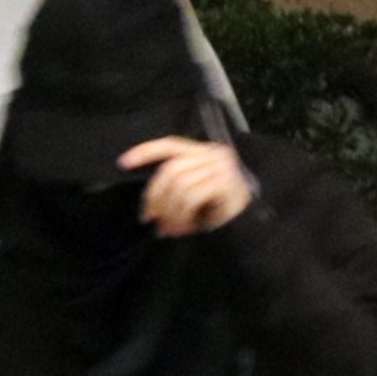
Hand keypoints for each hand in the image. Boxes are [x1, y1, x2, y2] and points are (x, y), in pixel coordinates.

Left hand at [120, 135, 255, 236]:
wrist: (253, 230)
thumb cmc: (223, 214)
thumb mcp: (195, 195)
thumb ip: (175, 189)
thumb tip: (150, 207)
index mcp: (205, 152)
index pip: (171, 144)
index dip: (145, 151)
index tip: (123, 163)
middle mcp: (215, 154)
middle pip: (170, 170)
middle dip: (155, 197)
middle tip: (151, 219)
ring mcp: (222, 168)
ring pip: (178, 186)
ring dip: (169, 211)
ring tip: (169, 229)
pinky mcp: (225, 184)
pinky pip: (190, 198)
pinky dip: (181, 216)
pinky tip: (182, 228)